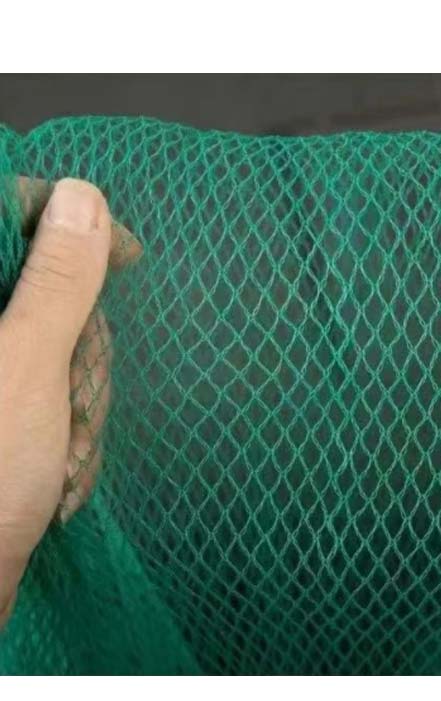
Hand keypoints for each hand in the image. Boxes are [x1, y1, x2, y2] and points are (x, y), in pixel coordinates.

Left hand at [0, 178, 138, 628]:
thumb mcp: (25, 367)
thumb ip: (55, 282)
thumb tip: (83, 194)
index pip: (13, 216)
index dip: (71, 230)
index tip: (127, 256)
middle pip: (43, 288)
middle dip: (80, 348)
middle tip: (78, 400)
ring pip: (58, 340)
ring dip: (82, 394)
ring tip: (66, 452)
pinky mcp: (4, 405)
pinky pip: (54, 381)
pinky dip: (72, 419)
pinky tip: (63, 465)